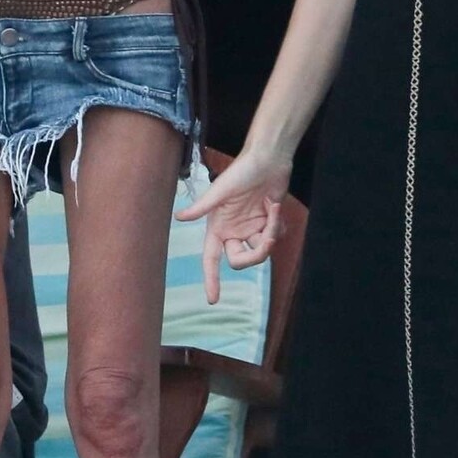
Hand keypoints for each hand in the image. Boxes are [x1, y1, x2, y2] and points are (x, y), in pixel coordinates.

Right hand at [174, 144, 291, 304]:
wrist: (268, 158)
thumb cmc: (241, 171)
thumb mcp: (220, 190)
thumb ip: (202, 206)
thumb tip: (178, 217)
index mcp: (218, 227)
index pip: (211, 259)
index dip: (211, 279)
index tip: (213, 300)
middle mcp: (233, 231)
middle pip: (241, 261)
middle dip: (258, 251)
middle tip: (270, 234)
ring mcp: (250, 228)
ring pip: (262, 250)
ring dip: (272, 232)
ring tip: (273, 208)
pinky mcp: (267, 223)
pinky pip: (276, 238)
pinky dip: (279, 224)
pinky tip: (275, 206)